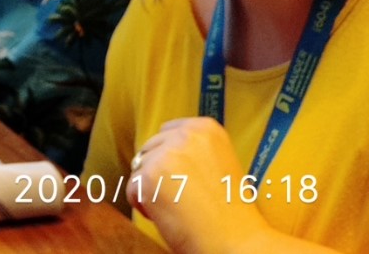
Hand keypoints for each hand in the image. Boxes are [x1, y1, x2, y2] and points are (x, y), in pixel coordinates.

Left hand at [129, 118, 273, 253]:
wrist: (237, 241)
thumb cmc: (231, 210)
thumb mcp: (220, 164)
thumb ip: (193, 151)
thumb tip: (161, 149)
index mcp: (206, 129)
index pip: (167, 131)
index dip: (168, 156)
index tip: (179, 175)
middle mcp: (185, 135)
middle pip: (150, 148)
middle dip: (157, 172)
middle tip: (179, 196)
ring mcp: (166, 155)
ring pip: (139, 167)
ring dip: (150, 188)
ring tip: (176, 206)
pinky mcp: (149, 177)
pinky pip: (132, 188)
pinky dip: (143, 205)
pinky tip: (167, 215)